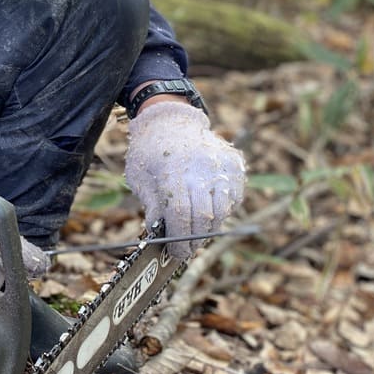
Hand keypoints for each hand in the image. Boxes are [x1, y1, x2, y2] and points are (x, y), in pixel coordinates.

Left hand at [124, 100, 245, 258]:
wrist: (168, 119)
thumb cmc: (149, 152)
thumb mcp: (140, 179)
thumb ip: (153, 208)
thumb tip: (161, 237)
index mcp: (173, 172)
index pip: (181, 216)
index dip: (180, 240)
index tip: (177, 254)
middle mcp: (200, 168)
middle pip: (204, 217)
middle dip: (194, 239)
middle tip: (186, 250)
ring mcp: (220, 164)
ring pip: (222, 210)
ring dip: (209, 226)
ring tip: (195, 230)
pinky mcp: (234, 164)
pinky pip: (233, 198)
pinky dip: (222, 210)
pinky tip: (207, 209)